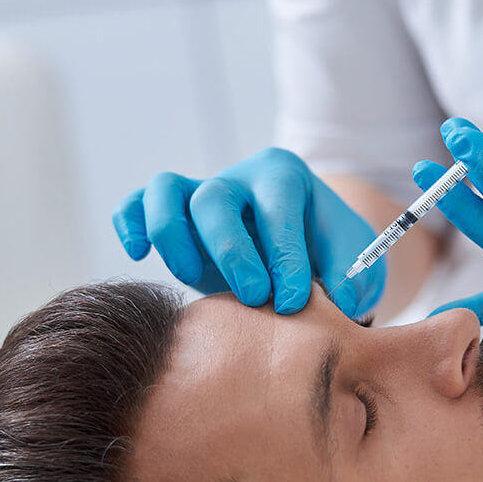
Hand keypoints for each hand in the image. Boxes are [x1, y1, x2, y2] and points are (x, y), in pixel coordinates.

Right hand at [112, 148, 384, 317]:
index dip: (284, 257)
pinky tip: (138, 254)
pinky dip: (130, 222)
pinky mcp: (175, 216)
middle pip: (216, 200)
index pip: (278, 210)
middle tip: (255, 299)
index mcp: (285, 178)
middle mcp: (240, 180)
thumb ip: (348, 277)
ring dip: (172, 236)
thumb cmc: (329, 251)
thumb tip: (342, 304)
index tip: (293, 302)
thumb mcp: (352, 258)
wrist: (307, 245)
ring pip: (167, 191)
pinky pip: (137, 203)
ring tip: (192, 278)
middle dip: (232, 253)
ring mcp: (201, 193)